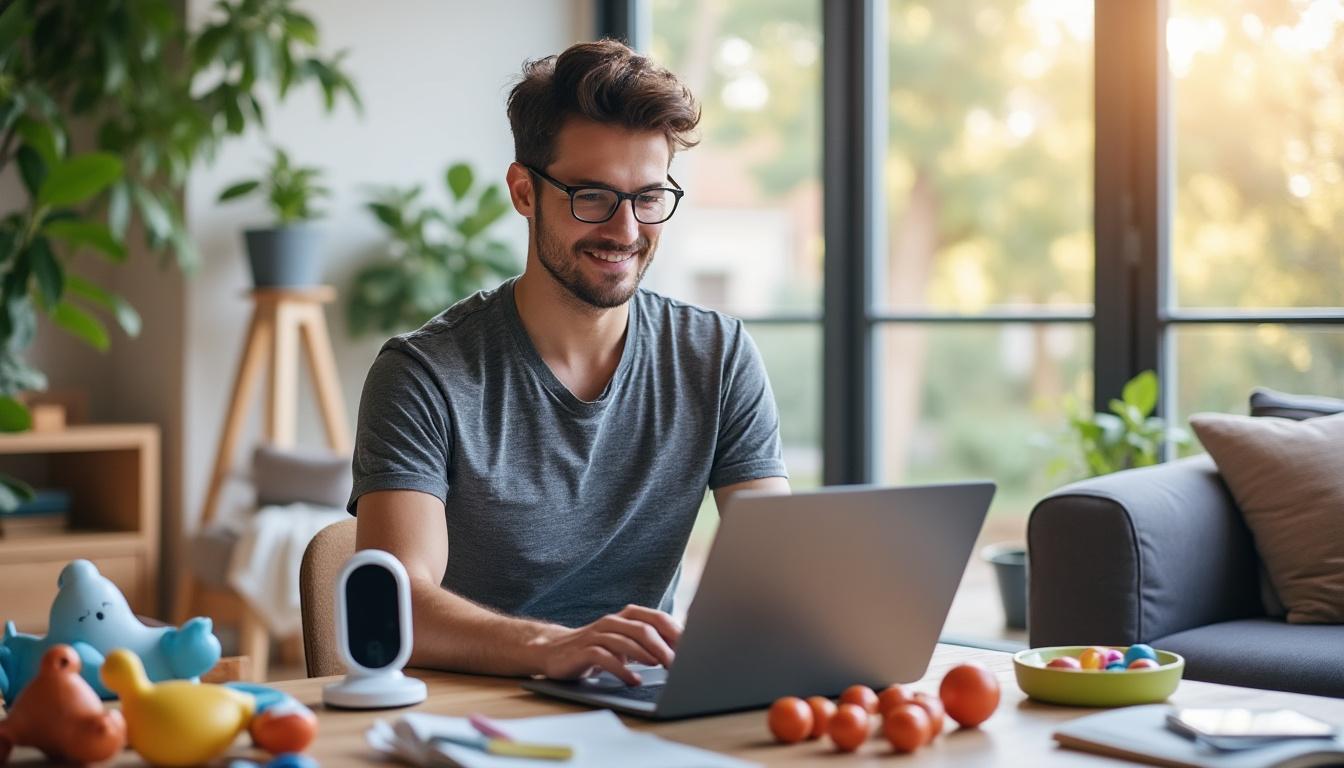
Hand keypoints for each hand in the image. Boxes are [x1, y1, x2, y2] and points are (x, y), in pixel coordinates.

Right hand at [530, 605, 681, 685]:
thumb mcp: (623, 643)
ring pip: (626, 641)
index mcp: (626, 617)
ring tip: (662, 669)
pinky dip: (622, 670)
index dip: (676, 632)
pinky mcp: (584, 651)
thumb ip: (647, 644)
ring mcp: (597, 635)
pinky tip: (633, 681)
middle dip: (665, 647)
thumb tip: (680, 655)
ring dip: (647, 656)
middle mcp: (613, 621)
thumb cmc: (596, 648)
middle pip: (644, 629)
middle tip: (679, 664)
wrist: (554, 651)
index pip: (657, 618)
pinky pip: (606, 658)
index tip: (693, 649)